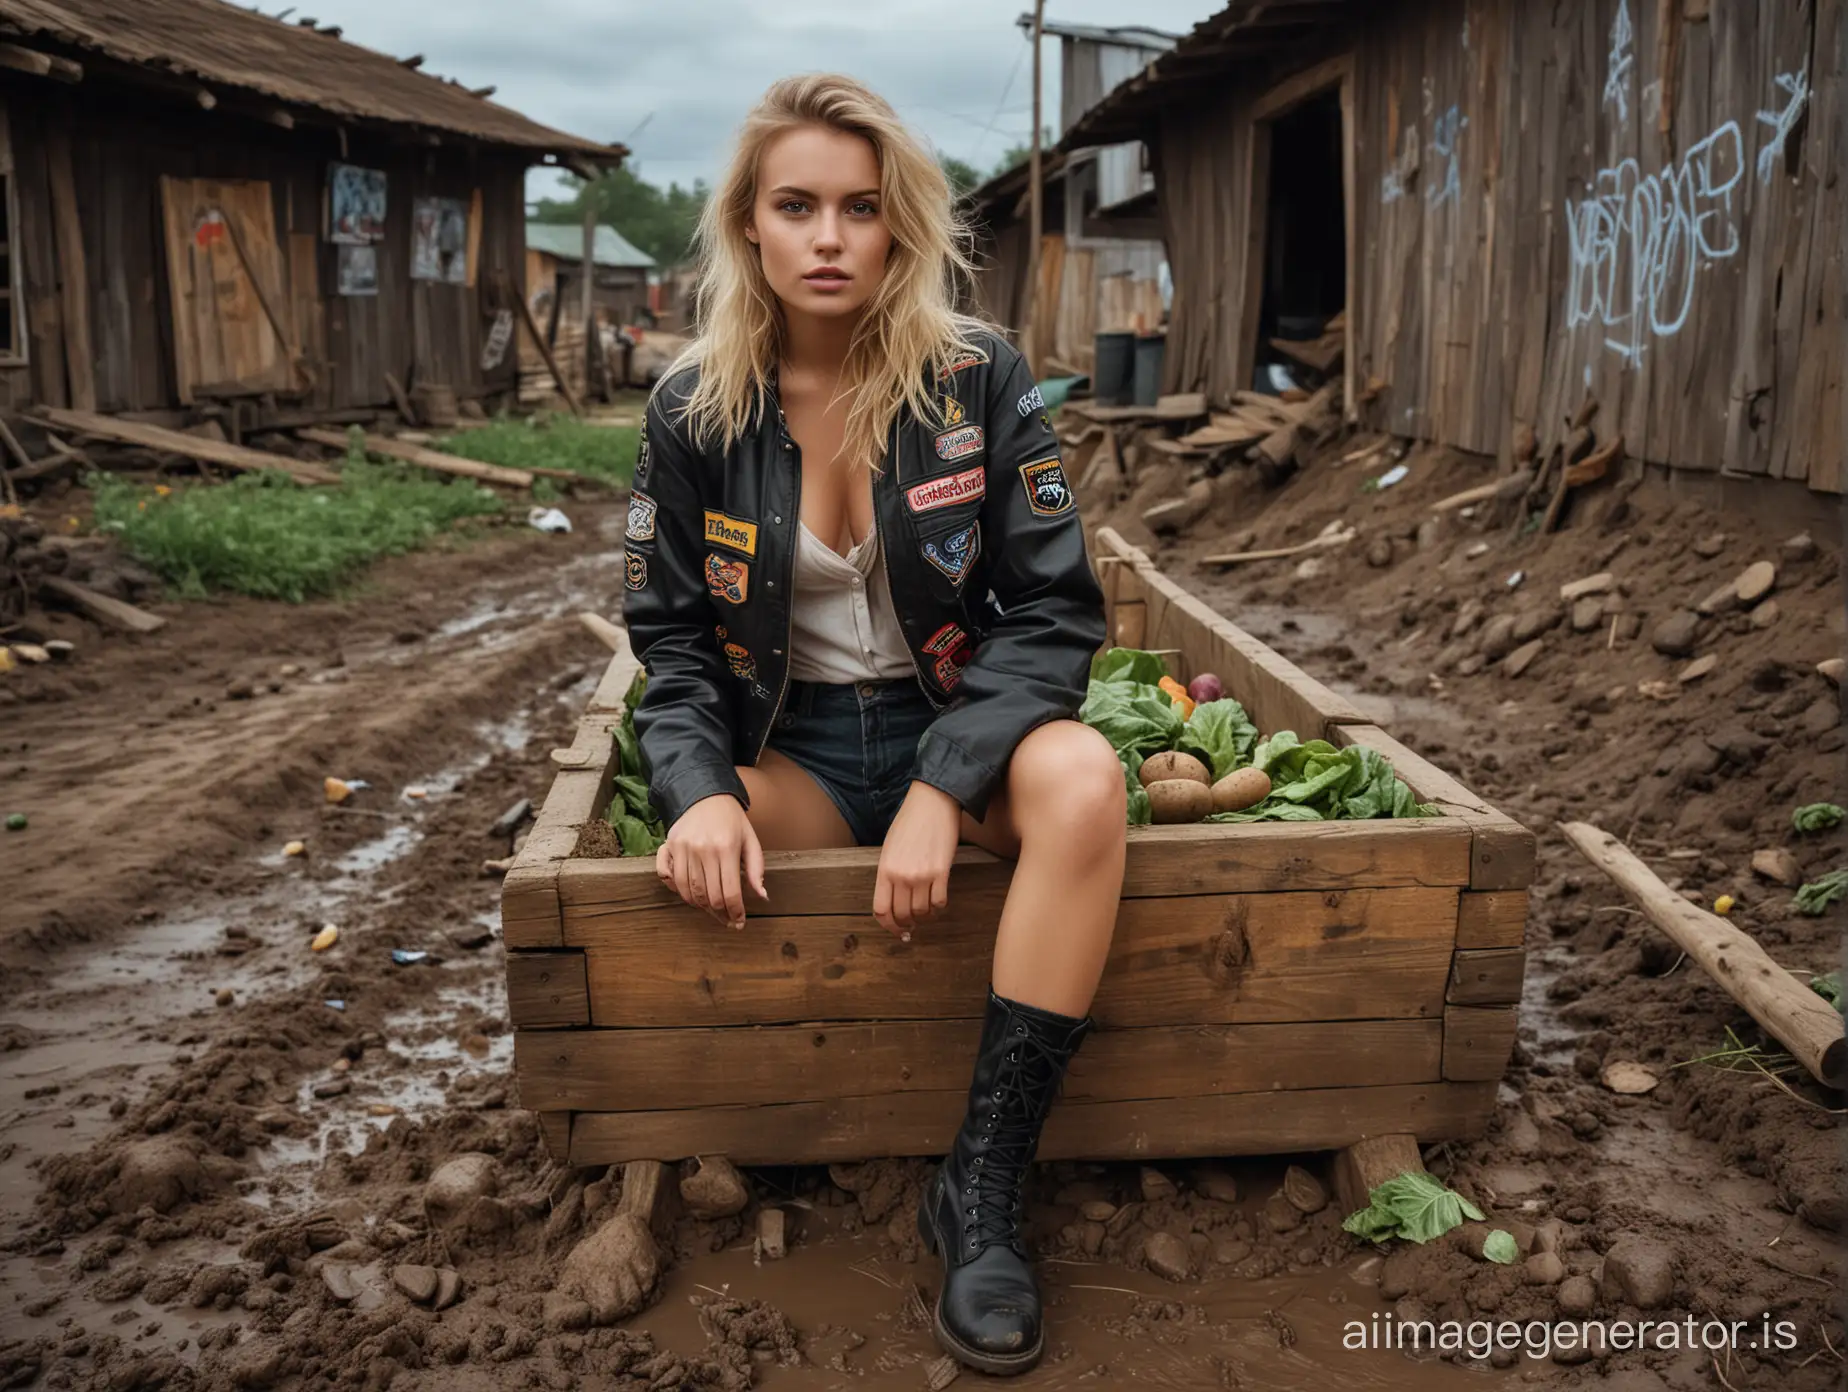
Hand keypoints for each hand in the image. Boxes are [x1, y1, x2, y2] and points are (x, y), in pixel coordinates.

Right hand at [656, 794, 766, 928]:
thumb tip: (762, 896)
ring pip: (688, 891)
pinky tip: (689, 893)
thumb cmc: (731, 820)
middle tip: (726, 919)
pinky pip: (668, 877)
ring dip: (700, 906)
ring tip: (711, 908)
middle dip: (720, 913)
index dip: (736, 912)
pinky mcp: (669, 846)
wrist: (705, 794)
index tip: (739, 921)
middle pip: (709, 896)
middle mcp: (703, 849)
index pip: (730, 892)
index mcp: (726, 848)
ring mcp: (683, 848)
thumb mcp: (750, 840)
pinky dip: (677, 890)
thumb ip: (756, 869)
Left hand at [874, 781, 960, 939]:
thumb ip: (889, 874)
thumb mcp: (890, 848)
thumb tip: (894, 898)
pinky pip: (940, 902)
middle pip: (902, 915)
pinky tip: (938, 901)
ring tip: (926, 912)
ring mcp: (922, 875)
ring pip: (922, 911)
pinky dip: (939, 907)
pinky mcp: (942, 872)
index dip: (888, 925)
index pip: (881, 910)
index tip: (895, 929)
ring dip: (924, 916)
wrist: (932, 802)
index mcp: (884, 869)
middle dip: (906, 925)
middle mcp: (901, 876)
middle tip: (912, 925)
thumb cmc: (910, 822)